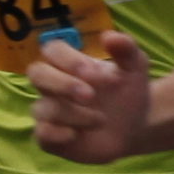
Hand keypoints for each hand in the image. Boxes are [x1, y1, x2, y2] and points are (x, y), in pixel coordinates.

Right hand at [26, 27, 155, 163]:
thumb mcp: (135, 67)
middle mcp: (54, 85)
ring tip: (101, 119)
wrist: (137, 125)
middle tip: (90, 95)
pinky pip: (41, 134)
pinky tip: (76, 135)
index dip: (69, 60)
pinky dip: (56, 134)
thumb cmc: (128, 91)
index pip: (52, 50)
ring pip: (42, 108)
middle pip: (37, 73)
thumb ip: (126, 49)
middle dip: (62, 83)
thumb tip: (109, 36)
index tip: (94, 73)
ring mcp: (50, 111)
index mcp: (69, 63)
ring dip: (72, 114)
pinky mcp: (52, 136)